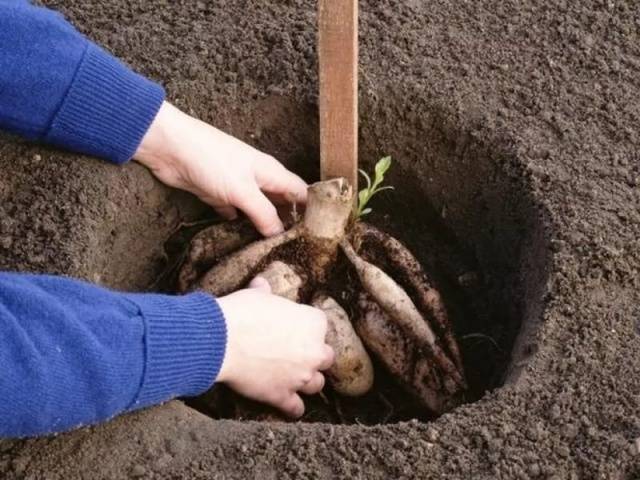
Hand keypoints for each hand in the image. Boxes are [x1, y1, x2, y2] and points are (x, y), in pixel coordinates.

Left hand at [134, 102, 306, 235]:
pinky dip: (239, 225)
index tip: (321, 235)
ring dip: (263, 227)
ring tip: (274, 251)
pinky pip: (235, 213)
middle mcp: (258, 179)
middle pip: (281, 203)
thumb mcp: (243, 190)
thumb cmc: (211, 160)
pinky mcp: (218, 195)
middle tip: (298, 250)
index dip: (313, 210)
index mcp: (271, 172)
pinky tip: (243, 242)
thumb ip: (263, 213)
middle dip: (289, 223)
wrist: (170, 148)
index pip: (301, 192)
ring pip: (258, 210)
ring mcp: (238, 187)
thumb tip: (280, 235)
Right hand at [216, 278, 333, 417]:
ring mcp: (300, 376)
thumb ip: (265, 292)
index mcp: (313, 323)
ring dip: (307, 381)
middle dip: (313, 356)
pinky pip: (296, 408)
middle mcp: (314, 351)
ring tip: (295, 379)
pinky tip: (290, 406)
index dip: (306, 327)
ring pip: (316, 384)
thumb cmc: (242, 312)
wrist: (222, 339)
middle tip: (297, 354)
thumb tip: (260, 283)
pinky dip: (293, 408)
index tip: (294, 329)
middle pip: (325, 357)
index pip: (320, 325)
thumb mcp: (257, 296)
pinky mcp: (282, 395)